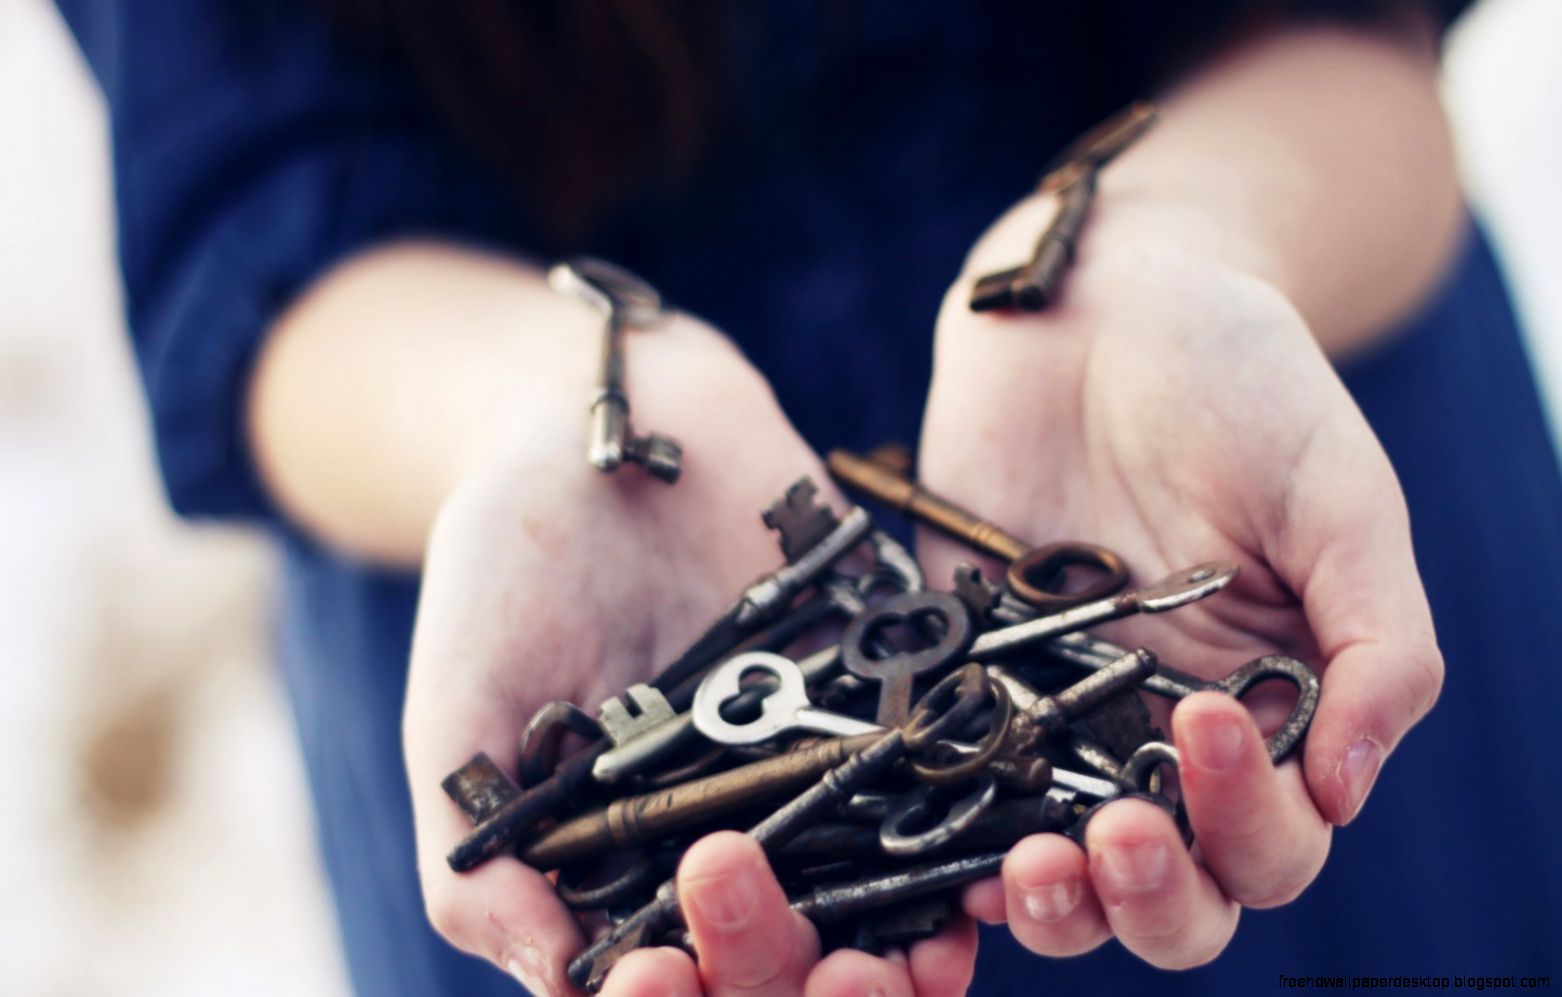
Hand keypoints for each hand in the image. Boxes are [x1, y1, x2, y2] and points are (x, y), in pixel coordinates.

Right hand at [403, 314, 975, 994]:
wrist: (616, 425)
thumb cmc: (509, 566)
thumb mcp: (463, 705)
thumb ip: (480, 850)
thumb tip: (557, 985)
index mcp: (626, 868)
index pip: (662, 978)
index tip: (661, 981)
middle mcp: (731, 840)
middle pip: (779, 960)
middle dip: (794, 985)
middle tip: (828, 983)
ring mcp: (818, 778)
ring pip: (873, 900)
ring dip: (902, 952)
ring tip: (913, 962)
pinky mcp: (891, 702)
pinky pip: (946, 781)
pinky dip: (974, 830)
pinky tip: (990, 860)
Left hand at [922, 194, 1443, 967]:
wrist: (1104, 302)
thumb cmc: (1243, 385)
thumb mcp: (1340, 498)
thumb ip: (1375, 639)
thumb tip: (1349, 788)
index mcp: (1267, 709)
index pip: (1273, 839)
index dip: (1251, 823)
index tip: (1207, 726)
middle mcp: (1158, 734)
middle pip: (1169, 889)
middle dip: (1151, 896)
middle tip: (1114, 837)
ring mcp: (1054, 709)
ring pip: (1054, 864)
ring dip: (1050, 902)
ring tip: (1027, 868)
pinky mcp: (961, 665)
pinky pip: (948, 773)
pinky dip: (940, 828)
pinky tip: (932, 845)